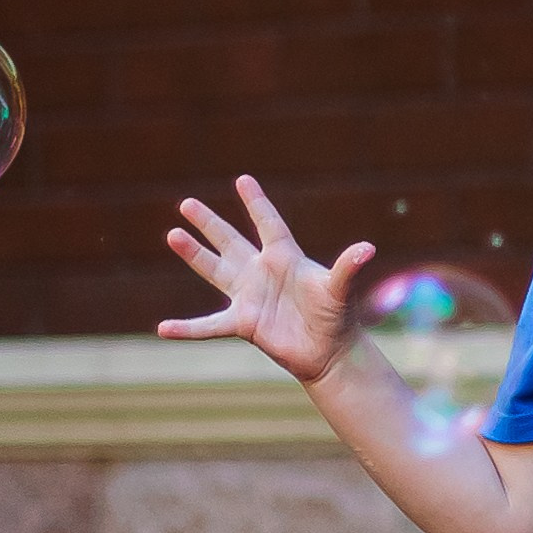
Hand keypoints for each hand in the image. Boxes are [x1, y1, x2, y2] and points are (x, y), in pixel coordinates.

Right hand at [159, 175, 372, 385]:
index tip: (243, 180)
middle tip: (187, 203)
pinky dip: (187, 329)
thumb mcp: (339, 289)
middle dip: (210, 223)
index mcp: (286, 258)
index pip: (269, 224)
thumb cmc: (337, 316)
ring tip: (172, 234)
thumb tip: (368, 248)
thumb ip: (347, 267)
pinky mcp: (244, 323)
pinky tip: (164, 329)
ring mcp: (250, 296)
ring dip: (194, 254)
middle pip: (231, 241)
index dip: (257, 204)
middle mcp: (262, 272)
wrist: (330, 352)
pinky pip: (209, 326)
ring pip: (215, 271)